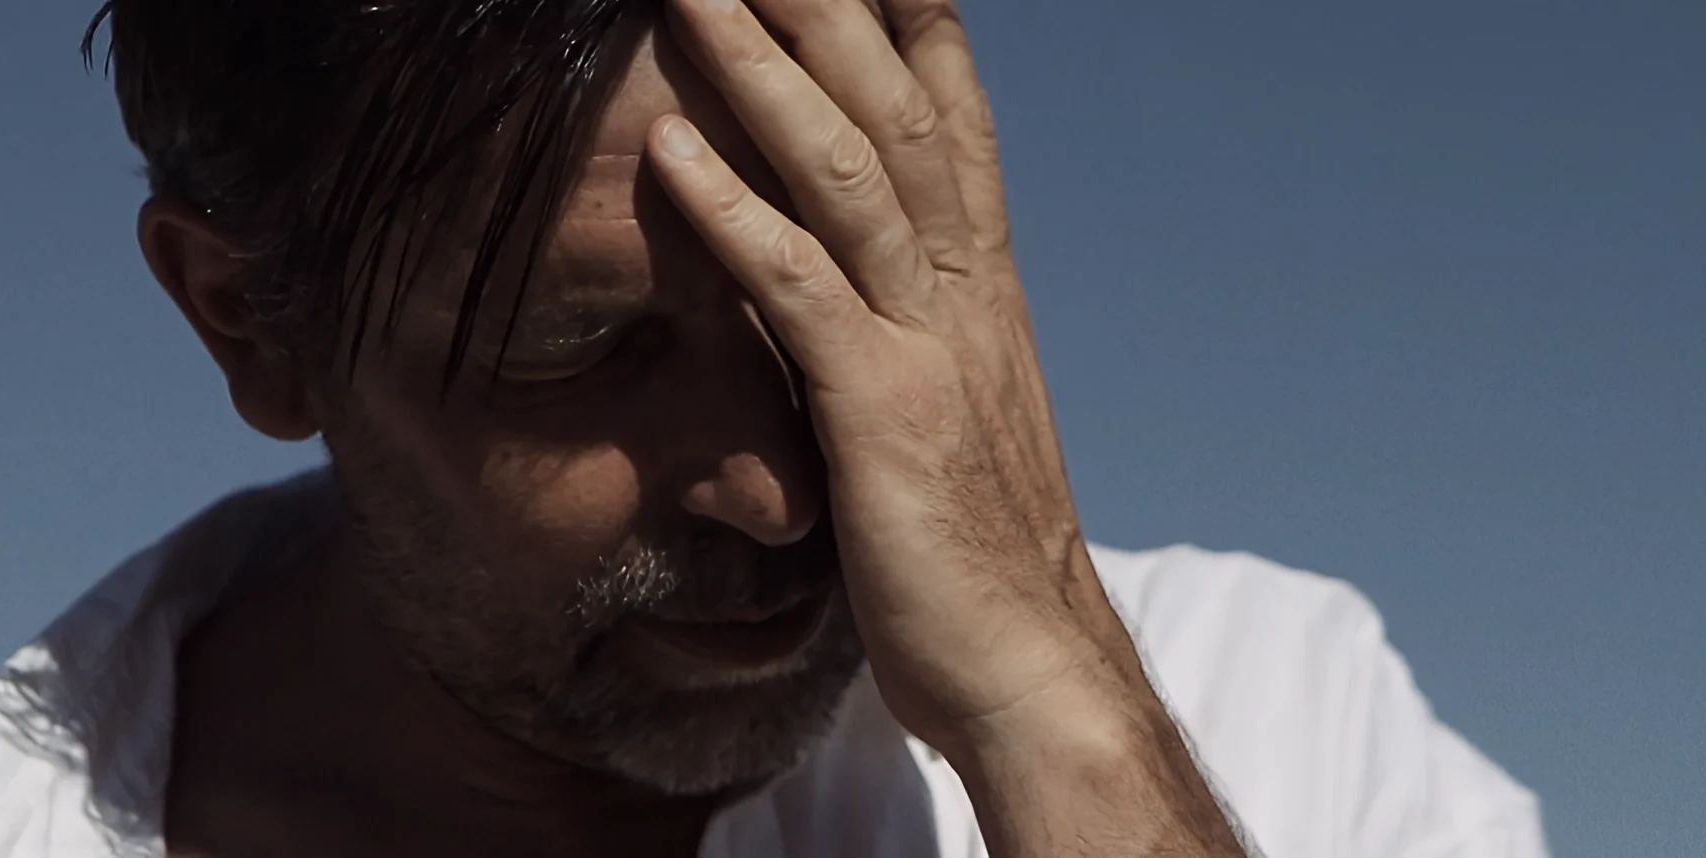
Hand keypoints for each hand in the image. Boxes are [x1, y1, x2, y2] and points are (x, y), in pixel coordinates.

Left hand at [649, 0, 1145, 752]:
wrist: (1032, 668)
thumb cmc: (977, 556)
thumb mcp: (957, 420)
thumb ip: (917, 338)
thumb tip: (863, 296)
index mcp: (982, 292)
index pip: (951, 122)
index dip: (913, 23)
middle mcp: (968, 295)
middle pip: (899, 110)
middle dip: (833, 3)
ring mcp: (932, 348)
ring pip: (850, 173)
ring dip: (766, 68)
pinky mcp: (886, 416)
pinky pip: (802, 295)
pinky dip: (736, 216)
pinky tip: (672, 151)